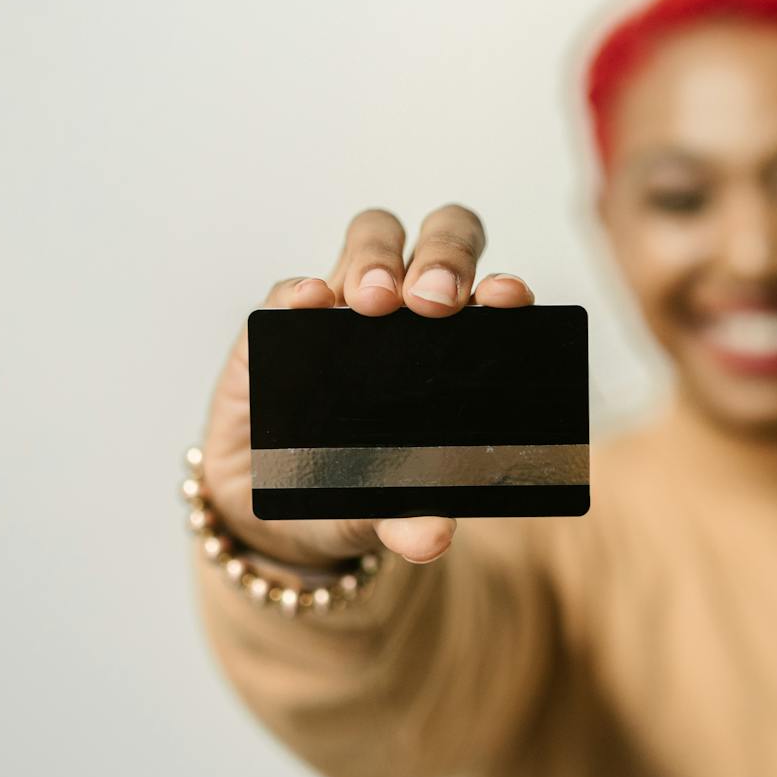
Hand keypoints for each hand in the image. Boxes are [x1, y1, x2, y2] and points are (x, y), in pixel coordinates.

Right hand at [199, 205, 533, 567]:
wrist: (268, 508)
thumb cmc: (351, 491)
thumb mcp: (384, 517)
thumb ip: (410, 522)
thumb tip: (433, 537)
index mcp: (454, 347)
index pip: (488, 292)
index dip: (500, 286)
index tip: (507, 299)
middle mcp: (407, 312)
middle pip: (439, 240)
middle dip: (443, 256)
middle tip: (433, 301)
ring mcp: (343, 309)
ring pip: (373, 239)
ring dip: (377, 260)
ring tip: (374, 303)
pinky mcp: (279, 323)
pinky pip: (291, 288)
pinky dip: (299, 287)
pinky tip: (307, 304)